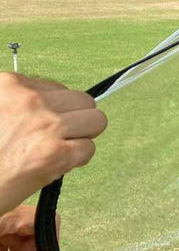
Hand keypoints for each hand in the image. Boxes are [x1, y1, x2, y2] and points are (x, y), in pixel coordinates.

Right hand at [0, 72, 106, 216]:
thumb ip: (20, 104)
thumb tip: (55, 106)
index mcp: (9, 85)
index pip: (57, 88)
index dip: (54, 110)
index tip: (40, 126)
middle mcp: (29, 100)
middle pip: (83, 100)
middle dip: (75, 120)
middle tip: (56, 138)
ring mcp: (45, 125)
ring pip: (96, 121)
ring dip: (82, 137)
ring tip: (59, 149)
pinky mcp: (55, 153)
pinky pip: (89, 149)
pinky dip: (77, 160)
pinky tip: (55, 165)